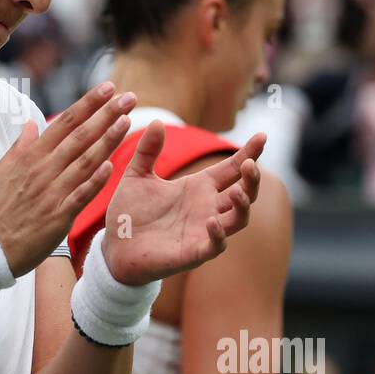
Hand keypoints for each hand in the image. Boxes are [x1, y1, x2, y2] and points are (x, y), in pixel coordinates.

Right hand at [0, 82, 135, 277]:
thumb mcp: (1, 171)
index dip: (88, 104)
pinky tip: (113, 166)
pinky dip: (96, 180)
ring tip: (127, 121)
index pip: (64, 122)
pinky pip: (81, 194)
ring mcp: (52, 192)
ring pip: (85, 161)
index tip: (107, 88)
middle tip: (128, 97)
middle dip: (106, 114)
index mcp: (30, 156)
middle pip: (80, 136)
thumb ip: (20, 147)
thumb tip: (31, 125)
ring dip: (107, 140)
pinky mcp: (58, 216)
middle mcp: (43, 170)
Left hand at [99, 124, 265, 285]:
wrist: (113, 247)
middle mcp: (206, 208)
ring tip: (239, 192)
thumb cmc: (129, 213)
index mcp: (198, 188)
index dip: (248, 152)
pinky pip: (216, 246)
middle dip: (252, 179)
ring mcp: (203, 231)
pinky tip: (212, 221)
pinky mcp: (193, 253)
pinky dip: (218, 234)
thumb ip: (148, 149)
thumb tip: (157, 121)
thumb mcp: (136, 175)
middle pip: (244, 192)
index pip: (231, 168)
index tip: (262, 135)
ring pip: (238, 219)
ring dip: (243, 205)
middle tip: (250, 163)